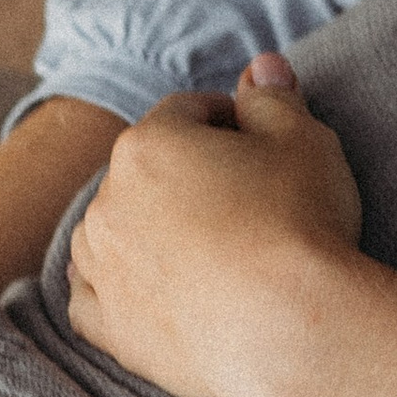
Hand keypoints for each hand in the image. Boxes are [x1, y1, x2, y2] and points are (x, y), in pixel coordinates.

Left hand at [65, 58, 365, 396]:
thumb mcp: (303, 139)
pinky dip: (113, 290)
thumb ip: (273, 97)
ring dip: (143, 229)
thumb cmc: (300, 224)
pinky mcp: (111, 330)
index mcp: (147, 144)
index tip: (262, 146)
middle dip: (185, 177)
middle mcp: (108, 203)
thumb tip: (259, 67)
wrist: (293, 330)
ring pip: (110, 232)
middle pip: (146, 171)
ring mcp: (103, 270)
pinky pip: (93, 299)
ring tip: (197, 246)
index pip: (187, 113)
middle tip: (242, 200)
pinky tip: (145, 291)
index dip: (229, 122)